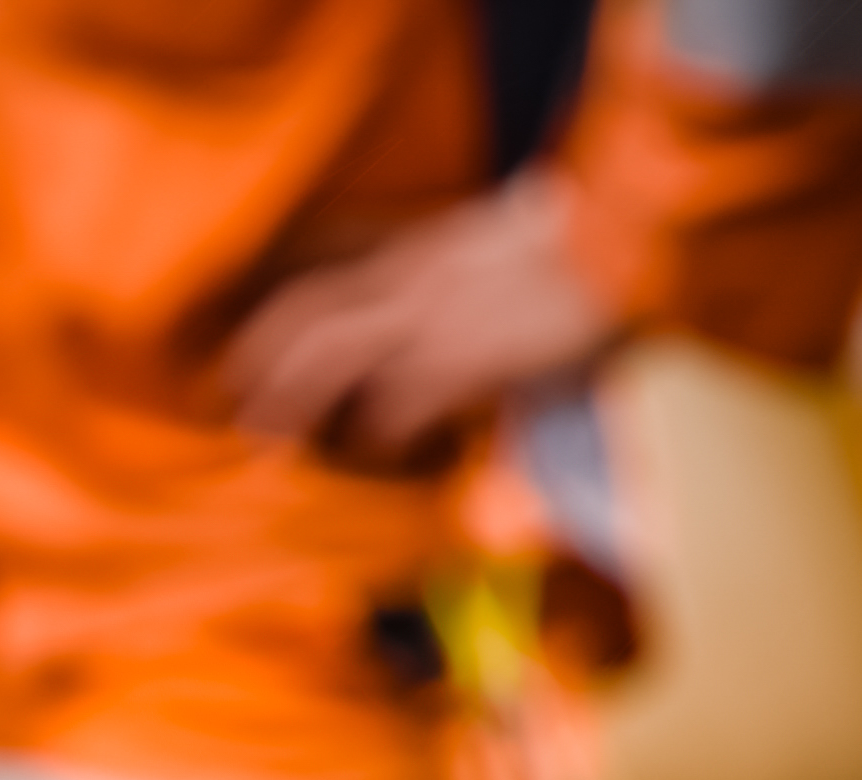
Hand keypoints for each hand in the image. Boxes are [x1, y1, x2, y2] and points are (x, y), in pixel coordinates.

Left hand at [224, 178, 621, 471]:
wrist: (627, 240)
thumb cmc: (579, 247)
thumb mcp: (501, 248)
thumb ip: (458, 276)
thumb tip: (445, 315)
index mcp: (416, 256)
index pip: (318, 287)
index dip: (271, 328)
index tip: (242, 364)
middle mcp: (409, 283)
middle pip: (305, 319)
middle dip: (260, 367)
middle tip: (234, 415)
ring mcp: (431, 320)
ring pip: (330, 357)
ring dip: (293, 404)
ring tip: (268, 445)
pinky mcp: (463, 359)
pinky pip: (399, 408)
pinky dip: (382, 438)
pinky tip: (381, 458)